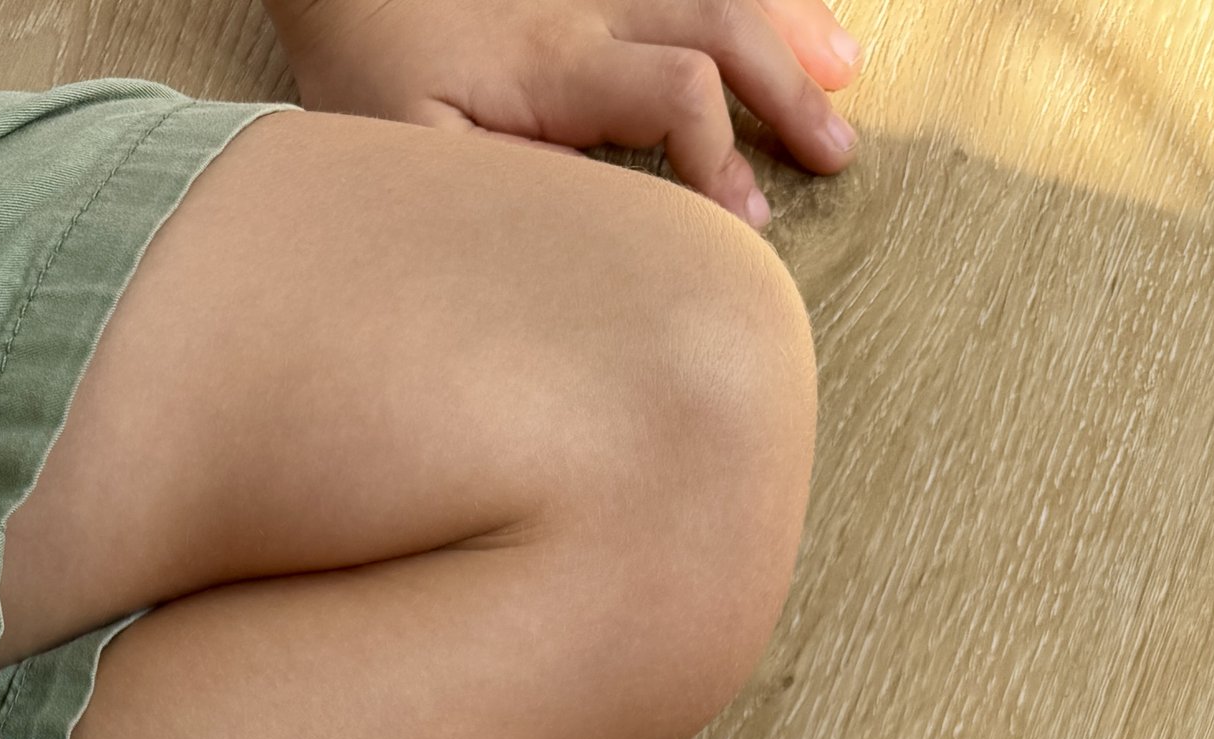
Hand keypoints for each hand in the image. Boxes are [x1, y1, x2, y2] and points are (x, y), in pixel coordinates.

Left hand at [268, 0, 860, 227]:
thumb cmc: (369, 71)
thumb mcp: (408, 153)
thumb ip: (497, 189)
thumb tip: (586, 239)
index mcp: (550, 62)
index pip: (674, 92)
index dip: (720, 158)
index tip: (746, 227)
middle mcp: (589, 2)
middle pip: (719, 24)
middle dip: (787, 92)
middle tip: (836, 156)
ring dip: (791, 28)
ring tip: (844, 79)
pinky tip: (800, 17)